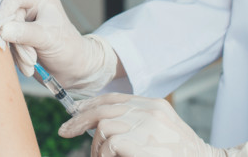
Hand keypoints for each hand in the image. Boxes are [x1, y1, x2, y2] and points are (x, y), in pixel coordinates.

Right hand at [0, 0, 116, 92]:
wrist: (72, 67)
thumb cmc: (68, 47)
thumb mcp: (48, 39)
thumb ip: (25, 33)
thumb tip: (3, 30)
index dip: (6, 13)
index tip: (2, 32)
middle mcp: (29, 3)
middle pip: (8, 17)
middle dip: (17, 41)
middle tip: (31, 58)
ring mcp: (22, 18)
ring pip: (5, 32)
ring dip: (17, 52)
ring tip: (32, 63)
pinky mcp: (16, 33)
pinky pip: (6, 42)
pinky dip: (16, 56)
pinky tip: (28, 64)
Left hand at [59, 94, 247, 156]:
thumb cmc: (181, 155)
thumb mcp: (162, 132)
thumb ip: (138, 123)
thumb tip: (101, 126)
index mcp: (155, 105)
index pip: (115, 98)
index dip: (91, 104)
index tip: (75, 112)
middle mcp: (151, 110)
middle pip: (104, 108)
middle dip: (80, 119)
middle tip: (66, 130)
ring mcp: (148, 125)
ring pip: (104, 127)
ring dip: (97, 146)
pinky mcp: (142, 142)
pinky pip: (110, 144)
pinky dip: (105, 154)